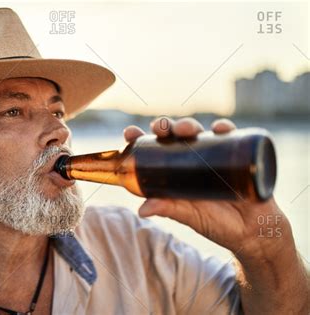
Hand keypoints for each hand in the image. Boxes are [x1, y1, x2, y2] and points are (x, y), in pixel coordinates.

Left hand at [123, 117, 289, 256]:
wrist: (252, 232)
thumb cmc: (216, 224)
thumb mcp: (189, 216)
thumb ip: (168, 209)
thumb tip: (141, 211)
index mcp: (174, 172)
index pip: (153, 150)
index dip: (141, 139)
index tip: (130, 132)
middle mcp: (191, 160)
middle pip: (173, 136)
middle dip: (165, 127)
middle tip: (160, 128)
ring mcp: (213, 155)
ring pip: (197, 132)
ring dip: (189, 125)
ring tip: (186, 130)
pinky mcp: (236, 155)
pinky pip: (230, 136)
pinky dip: (224, 128)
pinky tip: (219, 129)